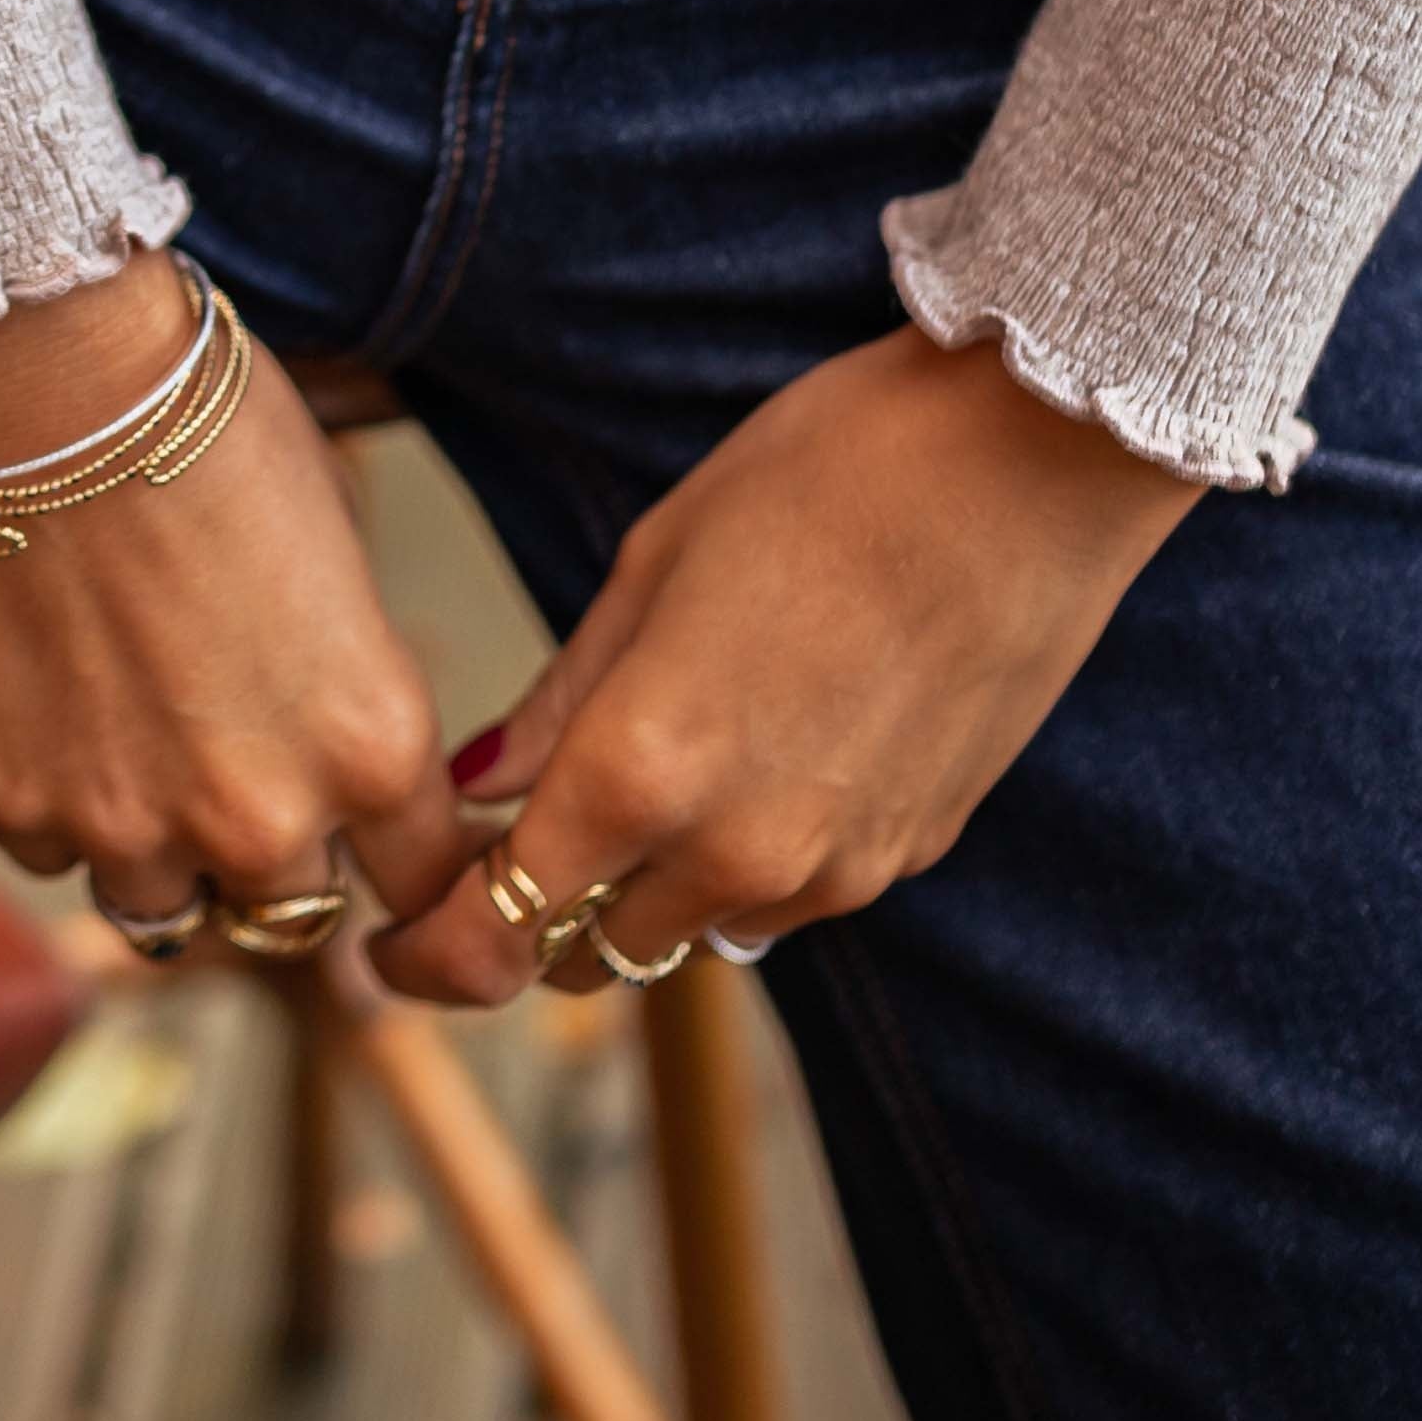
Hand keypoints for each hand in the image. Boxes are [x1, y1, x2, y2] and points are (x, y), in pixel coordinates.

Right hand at [0, 252, 461, 943]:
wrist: (46, 386)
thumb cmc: (212, 428)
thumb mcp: (341, 546)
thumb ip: (350, 672)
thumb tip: (340, 720)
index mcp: (373, 747)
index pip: (429, 888)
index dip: (410, 870)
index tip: (386, 855)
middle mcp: (261, 817)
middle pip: (296, 918)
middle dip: (280, 857)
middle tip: (244, 774)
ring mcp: (129, 825)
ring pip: (168, 912)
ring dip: (167, 852)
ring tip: (143, 748)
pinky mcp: (16, 804)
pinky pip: (55, 854)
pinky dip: (63, 806)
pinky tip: (58, 707)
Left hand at [370, 325, 1198, 1006]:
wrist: (1029, 466)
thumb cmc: (826, 477)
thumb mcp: (654, 561)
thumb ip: (565, 696)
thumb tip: (480, 778)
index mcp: (642, 774)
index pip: (498, 929)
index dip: (429, 952)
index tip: (392, 944)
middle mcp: (736, 855)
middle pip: (590, 954)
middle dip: (532, 921)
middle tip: (502, 854)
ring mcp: (834, 870)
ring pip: (695, 935)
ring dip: (643, 895)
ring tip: (633, 790)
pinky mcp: (909, 855)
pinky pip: (790, 902)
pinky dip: (739, 867)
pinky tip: (751, 763)